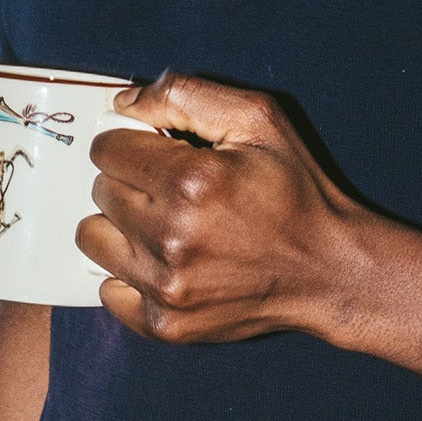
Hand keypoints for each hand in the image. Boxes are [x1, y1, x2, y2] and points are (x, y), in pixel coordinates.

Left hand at [79, 73, 391, 346]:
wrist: (327, 270)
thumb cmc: (294, 190)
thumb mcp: (258, 119)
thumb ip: (185, 95)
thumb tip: (123, 102)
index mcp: (191, 182)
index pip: (107, 150)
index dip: (130, 144)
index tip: (156, 152)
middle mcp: (171, 237)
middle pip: (100, 193)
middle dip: (128, 183)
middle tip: (170, 190)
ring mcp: (166, 287)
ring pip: (94, 241)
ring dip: (120, 228)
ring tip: (161, 225)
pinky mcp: (166, 324)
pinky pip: (109, 293)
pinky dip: (127, 277)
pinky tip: (164, 264)